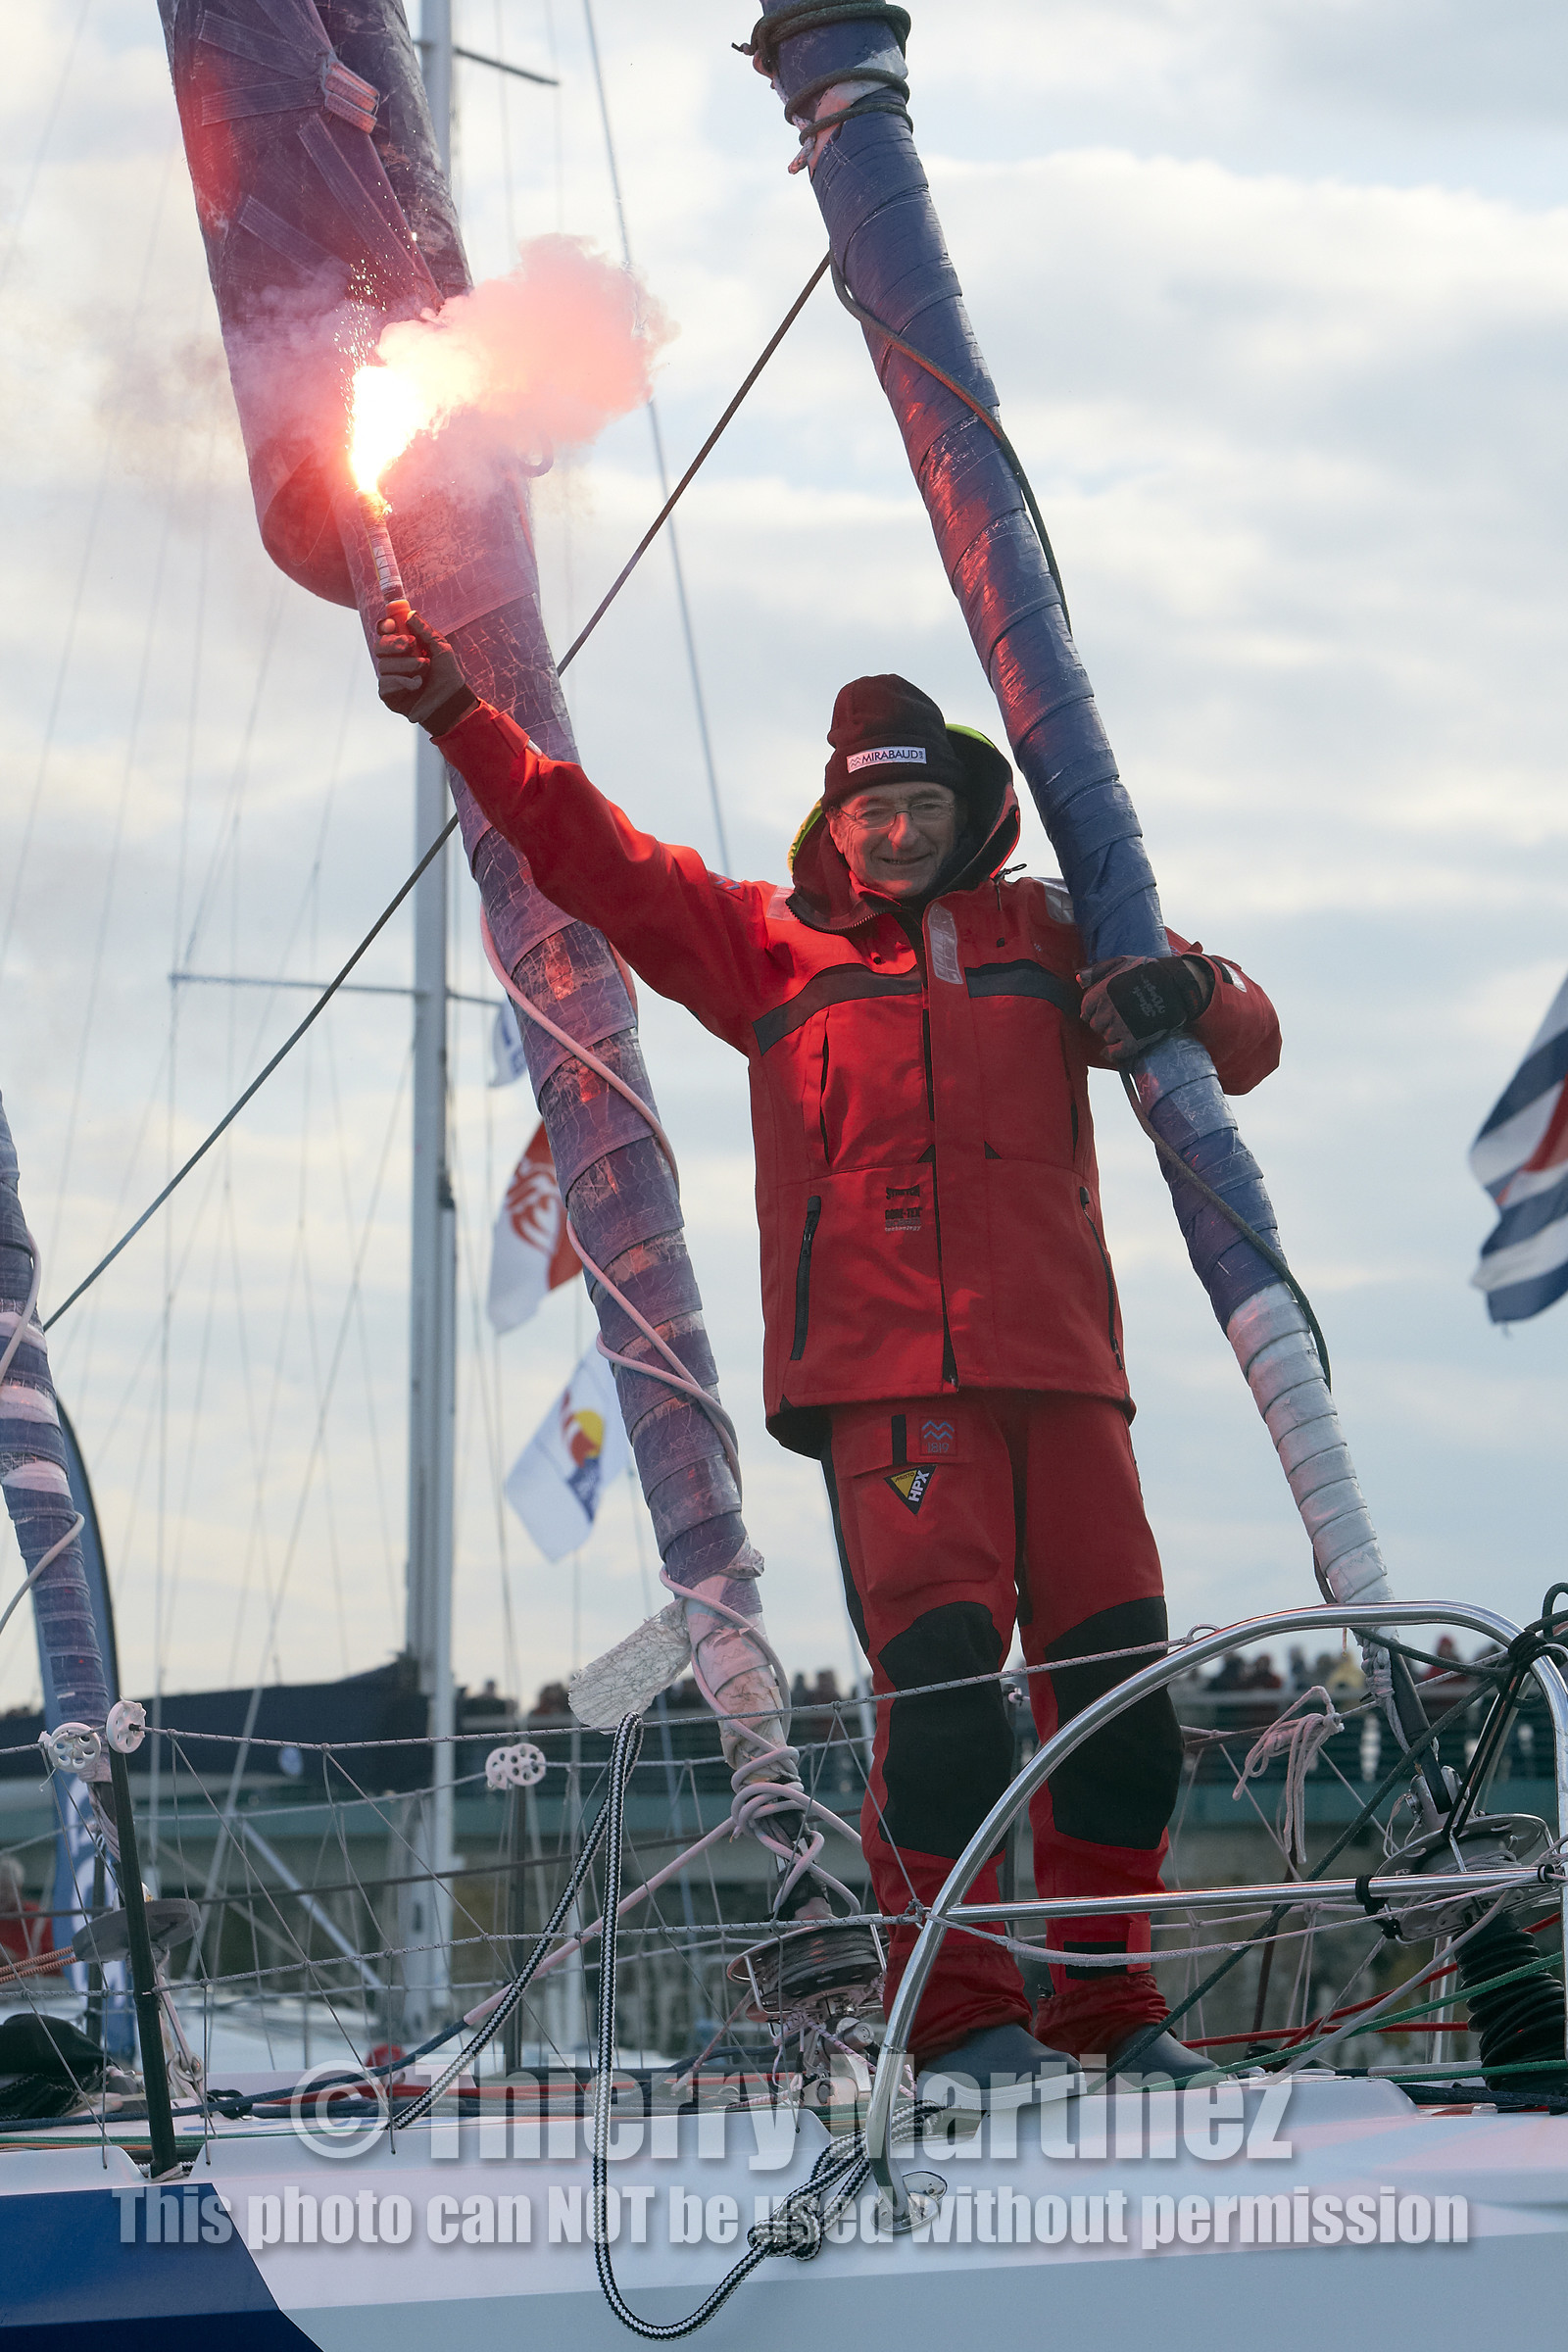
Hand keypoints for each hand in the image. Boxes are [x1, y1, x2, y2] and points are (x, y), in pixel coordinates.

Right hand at [375, 609, 479, 736]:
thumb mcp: (441, 648)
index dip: (386, 626)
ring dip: (407, 666)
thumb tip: (410, 613)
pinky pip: (386, 683)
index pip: (386, 633)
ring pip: (384, 665)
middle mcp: (394, 661)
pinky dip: (403, 683)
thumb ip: (425, 631)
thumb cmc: (448, 675)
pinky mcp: (388, 695)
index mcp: (404, 648)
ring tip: (424, 673)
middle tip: (411, 646)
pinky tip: (416, 686)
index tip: (393, 624)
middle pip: (379, 646)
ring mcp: (390, 678)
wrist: (451, 702)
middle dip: (394, 644)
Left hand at [1077, 953, 1213, 1062]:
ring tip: (1125, 1026)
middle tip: (1117, 1018)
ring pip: (1106, 1038)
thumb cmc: (1147, 970)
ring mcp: (1120, 1026)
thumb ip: (1096, 971)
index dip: (1094, 1011)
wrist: (1176, 984)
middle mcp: (1108, 1010)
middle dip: (1104, 1022)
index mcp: (1102, 991)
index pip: (1086, 1010)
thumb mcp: (1120, 962)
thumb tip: (1078, 980)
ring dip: (1113, 1035)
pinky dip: (1114, 1053)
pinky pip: (1116, 1053)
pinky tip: (1114, 1050)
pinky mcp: (1134, 1039)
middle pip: (1096, 1025)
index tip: (1104, 1010)